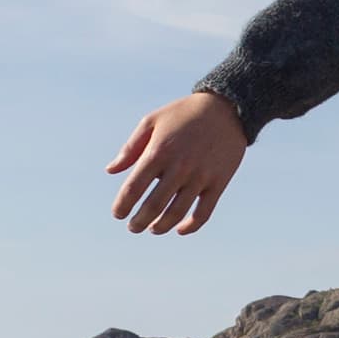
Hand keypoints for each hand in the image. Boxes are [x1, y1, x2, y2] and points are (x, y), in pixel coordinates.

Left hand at [108, 91, 245, 234]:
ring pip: (177, 213)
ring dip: (161, 226)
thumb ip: (131, 148)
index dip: (122, 205)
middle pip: (153, 206)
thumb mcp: (152, 121)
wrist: (227, 108)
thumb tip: (111, 171)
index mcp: (159, 152)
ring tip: (153, 229)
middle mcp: (179, 167)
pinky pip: (204, 213)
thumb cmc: (183, 114)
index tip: (118, 214)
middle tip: (133, 227)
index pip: (133, 188)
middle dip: (139, 222)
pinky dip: (191, 226)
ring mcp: (200, 176)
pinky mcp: (218, 183)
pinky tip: (180, 229)